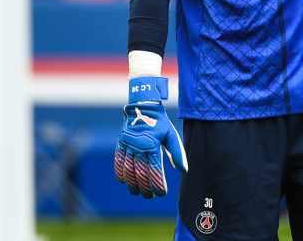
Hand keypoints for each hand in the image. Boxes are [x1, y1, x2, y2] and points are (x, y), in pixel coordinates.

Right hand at [114, 77, 186, 198]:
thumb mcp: (171, 135)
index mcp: (153, 145)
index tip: (161, 193)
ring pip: (128, 170)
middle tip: (150, 196)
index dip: (158, 183)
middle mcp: (139, 146)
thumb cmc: (160, 123)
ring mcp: (128, 145)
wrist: (143, 107)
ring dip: (132, 183)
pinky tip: (123, 181)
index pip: (155, 169)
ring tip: (137, 192)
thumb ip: (177, 152)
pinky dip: (120, 172)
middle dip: (145, 187)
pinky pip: (118, 161)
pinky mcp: (120, 143)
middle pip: (141, 173)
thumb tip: (184, 170)